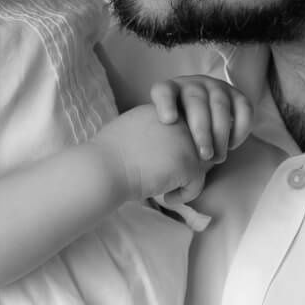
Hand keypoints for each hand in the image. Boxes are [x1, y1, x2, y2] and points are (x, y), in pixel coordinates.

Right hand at [92, 103, 210, 202]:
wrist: (102, 168)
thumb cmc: (110, 155)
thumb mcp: (135, 127)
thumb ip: (158, 129)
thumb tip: (174, 147)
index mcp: (165, 108)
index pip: (186, 130)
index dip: (178, 152)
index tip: (158, 165)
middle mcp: (180, 120)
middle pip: (199, 146)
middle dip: (186, 166)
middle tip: (166, 178)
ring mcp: (187, 141)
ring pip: (202, 166)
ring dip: (186, 181)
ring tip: (165, 189)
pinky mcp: (190, 163)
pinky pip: (197, 185)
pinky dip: (183, 195)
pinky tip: (165, 197)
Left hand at [150, 75, 252, 163]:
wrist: (201, 124)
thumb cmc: (179, 134)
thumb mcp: (166, 134)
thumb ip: (161, 143)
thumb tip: (160, 177)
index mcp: (169, 91)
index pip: (163, 91)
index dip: (165, 103)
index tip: (168, 121)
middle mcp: (192, 85)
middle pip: (196, 101)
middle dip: (201, 130)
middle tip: (204, 156)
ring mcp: (215, 87)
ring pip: (220, 104)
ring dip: (220, 133)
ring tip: (218, 157)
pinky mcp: (235, 94)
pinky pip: (244, 107)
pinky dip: (240, 127)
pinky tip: (232, 145)